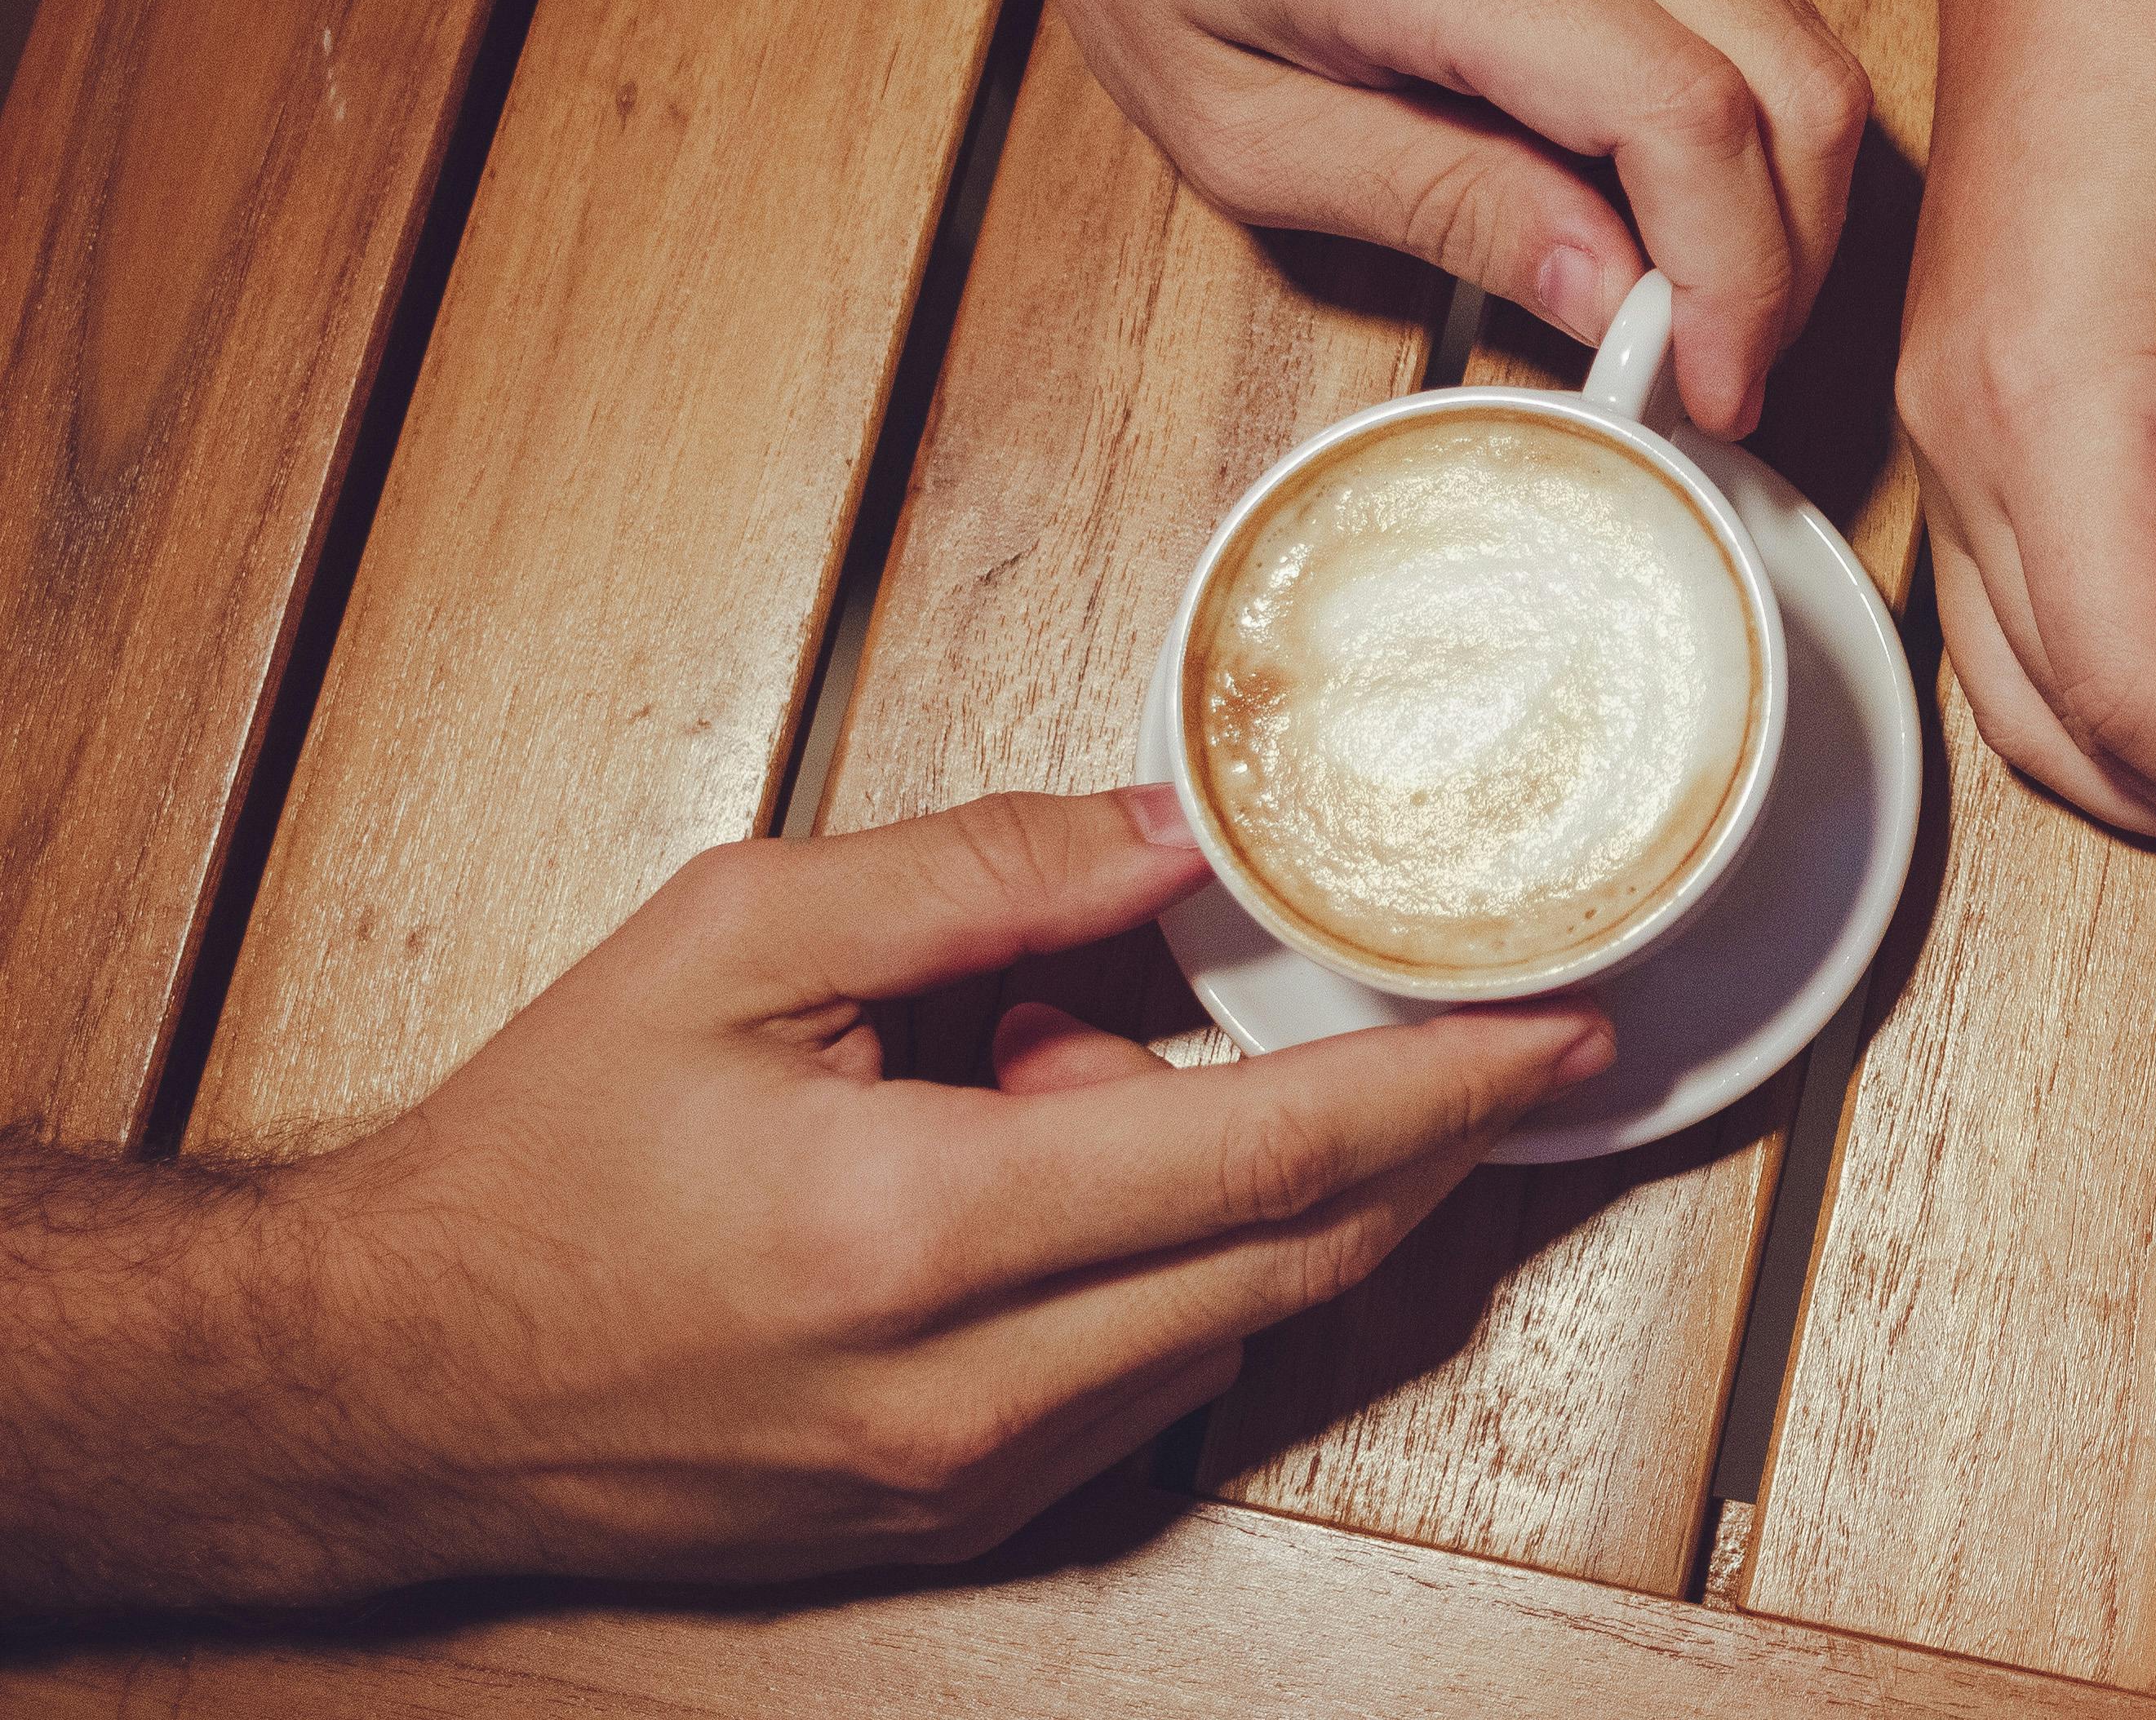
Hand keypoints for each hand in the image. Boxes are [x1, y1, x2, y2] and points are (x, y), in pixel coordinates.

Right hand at [178, 790, 1607, 1600]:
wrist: (387, 1390)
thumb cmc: (542, 1159)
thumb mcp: (737, 937)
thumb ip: (982, 873)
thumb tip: (1178, 832)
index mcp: (923, 1230)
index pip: (1274, 1157)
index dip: (1449, 1085)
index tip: (1572, 1028)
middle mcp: (973, 1389)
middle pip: (1306, 1262)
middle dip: (1431, 1142)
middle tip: (1500, 1031)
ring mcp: (974, 1479)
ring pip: (1242, 1328)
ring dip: (1264, 1192)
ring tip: (1075, 1063)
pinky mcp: (962, 1520)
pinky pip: (1153, 1381)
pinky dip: (1173, 1264)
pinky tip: (1048, 1162)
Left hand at [977, 0, 1869, 437]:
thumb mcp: (1234, 120)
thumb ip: (1438, 205)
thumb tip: (1607, 295)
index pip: (1686, 113)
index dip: (1730, 278)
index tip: (1709, 388)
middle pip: (1796, 78)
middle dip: (1788, 258)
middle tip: (1718, 372)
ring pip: (1795, 34)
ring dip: (1777, 192)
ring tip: (1689, 303)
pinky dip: (1741, 112)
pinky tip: (1654, 193)